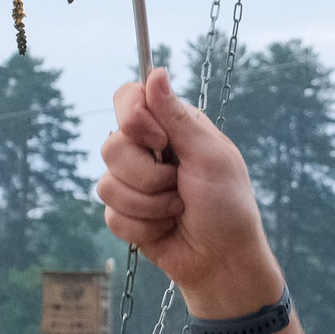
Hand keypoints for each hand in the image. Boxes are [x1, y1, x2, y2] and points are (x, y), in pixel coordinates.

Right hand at [98, 67, 284, 315]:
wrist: (222, 261)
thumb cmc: (228, 206)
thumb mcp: (210, 156)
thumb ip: (178, 117)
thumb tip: (156, 72)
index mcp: (171, 127)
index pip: (127, 98)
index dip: (133, 118)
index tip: (158, 140)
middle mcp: (148, 150)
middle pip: (111, 145)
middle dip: (148, 175)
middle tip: (179, 184)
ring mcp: (133, 183)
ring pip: (107, 184)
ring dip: (150, 205)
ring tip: (177, 210)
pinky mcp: (125, 214)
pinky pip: (111, 215)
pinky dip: (144, 226)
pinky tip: (165, 228)